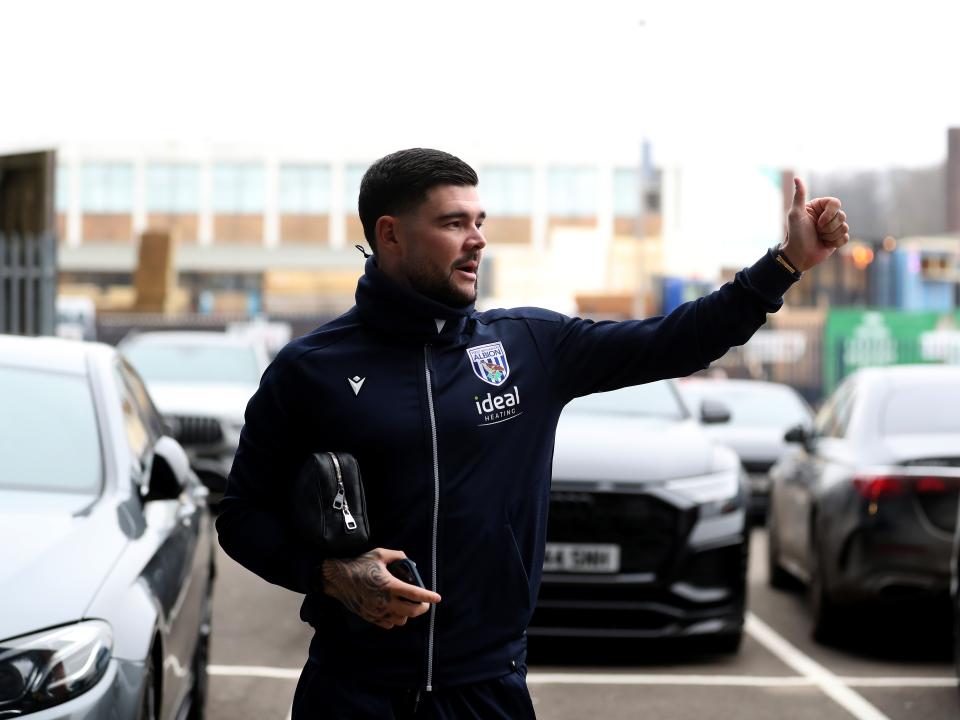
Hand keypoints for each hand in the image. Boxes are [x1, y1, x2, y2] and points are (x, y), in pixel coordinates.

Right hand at [321, 548, 440, 629]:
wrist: (338, 578)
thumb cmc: (360, 564)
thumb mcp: (380, 554)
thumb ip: (398, 555)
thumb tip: (410, 562)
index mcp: (390, 585)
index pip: (415, 594)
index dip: (428, 597)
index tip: (438, 598)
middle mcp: (385, 601)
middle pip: (411, 611)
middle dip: (422, 608)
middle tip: (424, 603)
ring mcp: (377, 611)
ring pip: (401, 620)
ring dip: (408, 614)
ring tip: (408, 606)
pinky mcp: (370, 617)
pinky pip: (389, 624)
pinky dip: (395, 619)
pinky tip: (395, 610)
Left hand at [781, 178, 848, 271]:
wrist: (798, 255)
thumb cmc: (795, 234)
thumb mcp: (795, 214)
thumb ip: (799, 196)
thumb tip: (797, 177)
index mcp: (819, 206)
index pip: (836, 203)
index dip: (829, 214)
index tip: (818, 223)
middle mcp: (827, 215)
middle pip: (842, 216)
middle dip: (828, 227)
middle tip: (816, 231)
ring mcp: (833, 227)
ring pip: (845, 227)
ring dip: (830, 235)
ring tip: (819, 238)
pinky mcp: (837, 238)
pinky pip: (845, 238)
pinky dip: (834, 243)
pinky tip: (824, 244)